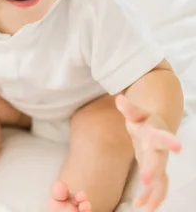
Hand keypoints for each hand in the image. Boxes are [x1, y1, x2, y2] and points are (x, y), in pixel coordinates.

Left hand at [115, 94, 181, 210]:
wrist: (156, 126)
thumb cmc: (143, 120)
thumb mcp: (136, 113)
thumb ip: (129, 108)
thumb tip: (119, 98)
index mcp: (155, 133)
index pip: (162, 136)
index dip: (170, 141)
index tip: (178, 147)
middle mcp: (160, 149)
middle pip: (159, 160)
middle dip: (154, 170)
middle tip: (147, 180)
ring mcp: (160, 162)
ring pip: (161, 178)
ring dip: (155, 192)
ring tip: (148, 207)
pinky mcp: (156, 171)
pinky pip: (156, 186)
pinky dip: (150, 196)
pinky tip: (142, 206)